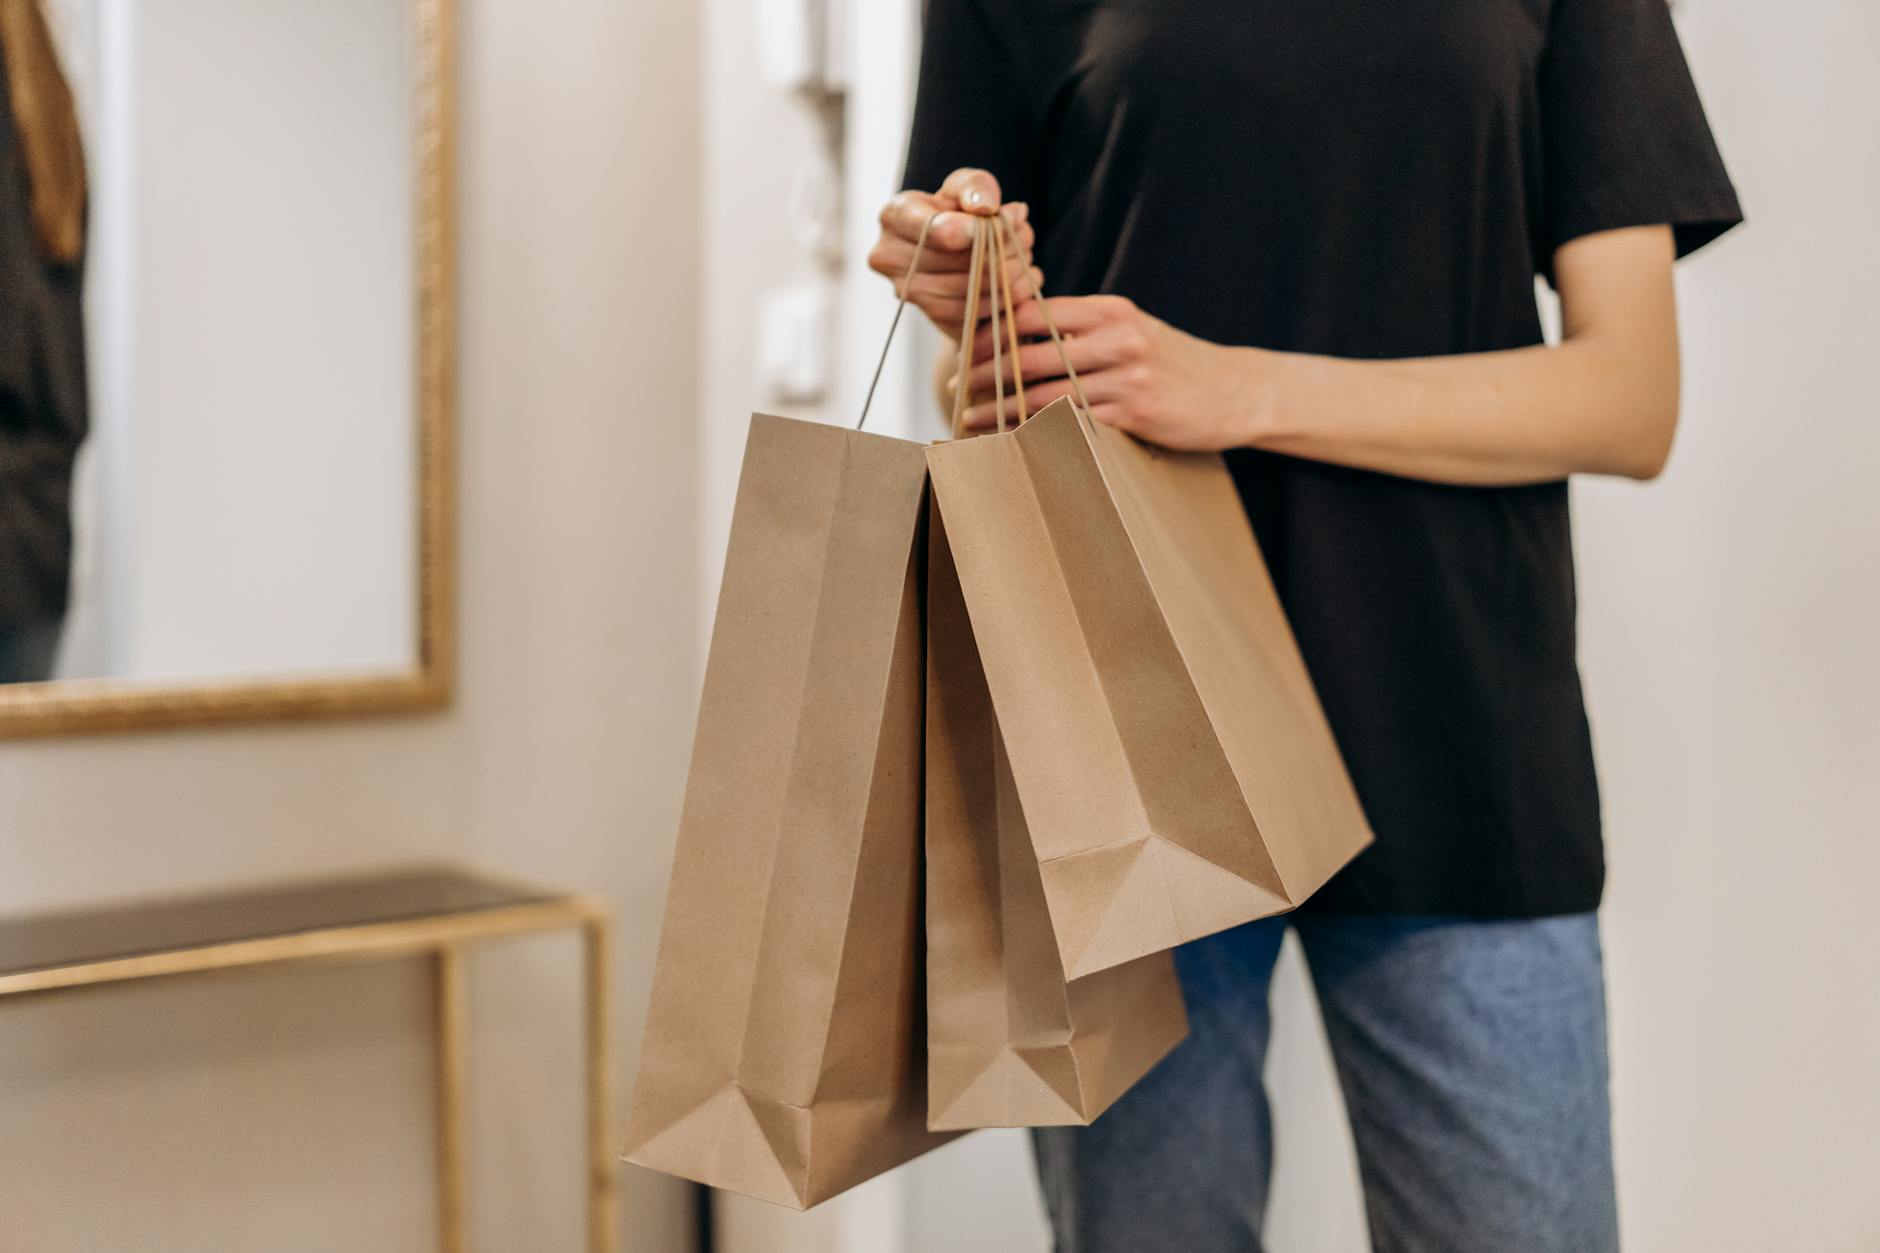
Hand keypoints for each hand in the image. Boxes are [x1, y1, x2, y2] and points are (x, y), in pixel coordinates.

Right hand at [868, 167, 1042, 340]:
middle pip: (956, 261)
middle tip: (1026, 235)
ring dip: (1010, 274)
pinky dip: (1005, 299)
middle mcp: (890, 257)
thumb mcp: (965, 187)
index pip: (929, 227)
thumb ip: (975, 186)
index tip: (998, 220)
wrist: (955, 253)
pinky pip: (974, 313)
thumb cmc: (958, 213)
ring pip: (969, 290)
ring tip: (1026, 256)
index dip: (969, 229)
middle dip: (1002, 247)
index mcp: (894, 217)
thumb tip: (984, 207)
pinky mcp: (931, 318)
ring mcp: (908, 292)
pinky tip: (1019, 282)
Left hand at [957, 295, 1266, 450]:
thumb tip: (1020, 331)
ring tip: (973, 418)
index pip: (1034, 311)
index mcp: (1110, 310)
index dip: (992, 329)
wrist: (1237, 392)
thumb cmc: (1173, 363)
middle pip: (1032, 353)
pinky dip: (1037, 431)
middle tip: (957, 388)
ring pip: (1046, 393)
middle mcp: (1118, 338)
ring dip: (1002, 408)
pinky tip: (1014, 438)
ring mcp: (1128, 377)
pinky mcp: (1136, 415)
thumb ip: (1083, 328)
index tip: (964, 348)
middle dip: (987, 372)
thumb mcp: (1132, 329)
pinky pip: (1074, 423)